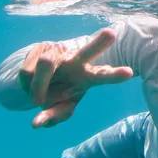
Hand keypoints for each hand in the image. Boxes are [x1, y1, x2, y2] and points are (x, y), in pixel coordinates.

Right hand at [19, 29, 133, 127]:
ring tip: (37, 100)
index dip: (115, 75)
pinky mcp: (39, 49)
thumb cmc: (58, 95)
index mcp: (87, 76)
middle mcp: (75, 61)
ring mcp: (57, 53)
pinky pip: (28, 72)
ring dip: (38, 86)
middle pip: (88, 51)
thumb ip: (53, 116)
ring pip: (46, 64)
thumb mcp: (60, 108)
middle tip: (111, 33)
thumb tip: (35, 123)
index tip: (129, 72)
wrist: (37, 81)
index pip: (103, 74)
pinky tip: (30, 85)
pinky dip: (27, 86)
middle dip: (99, 43)